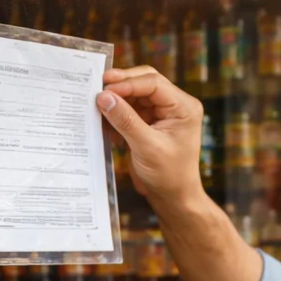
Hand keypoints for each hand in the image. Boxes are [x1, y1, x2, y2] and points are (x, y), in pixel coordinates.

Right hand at [98, 66, 205, 213]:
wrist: (173, 197)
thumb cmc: (168, 175)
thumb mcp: (146, 147)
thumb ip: (125, 120)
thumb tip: (104, 97)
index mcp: (184, 107)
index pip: (153, 83)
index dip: (127, 83)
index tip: (104, 89)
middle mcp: (175, 105)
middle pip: (144, 82)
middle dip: (120, 86)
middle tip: (96, 89)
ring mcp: (161, 113)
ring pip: (134, 95)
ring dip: (116, 100)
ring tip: (96, 106)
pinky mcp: (149, 122)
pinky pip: (130, 109)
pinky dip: (116, 113)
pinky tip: (103, 120)